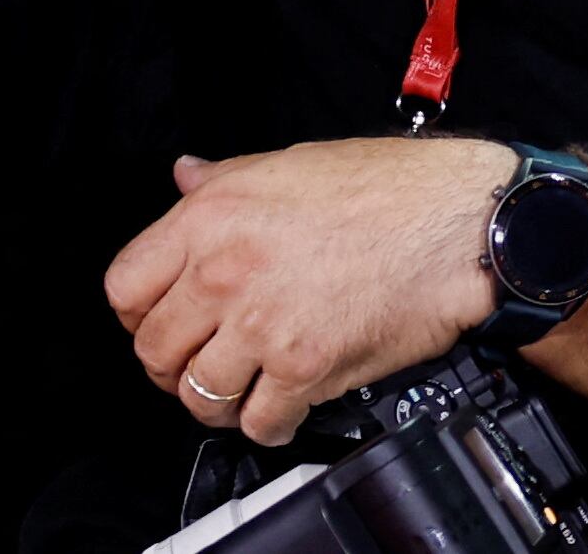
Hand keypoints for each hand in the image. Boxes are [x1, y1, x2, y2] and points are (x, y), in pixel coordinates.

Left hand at [106, 137, 502, 447]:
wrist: (463, 222)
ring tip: (244, 390)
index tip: (162, 320)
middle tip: (204, 362)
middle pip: (154, 350)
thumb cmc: (392, 186)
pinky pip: (257, 422)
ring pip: (198, 395)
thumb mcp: (294, 162)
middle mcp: (225, 270)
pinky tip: (285, 407)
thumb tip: (184, 176)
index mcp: (213, 215)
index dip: (138, 313)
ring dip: (218, 401)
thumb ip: (227, 178)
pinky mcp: (304, 367)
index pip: (124, 286)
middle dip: (175, 366)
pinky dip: (268, 424)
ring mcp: (262, 323)